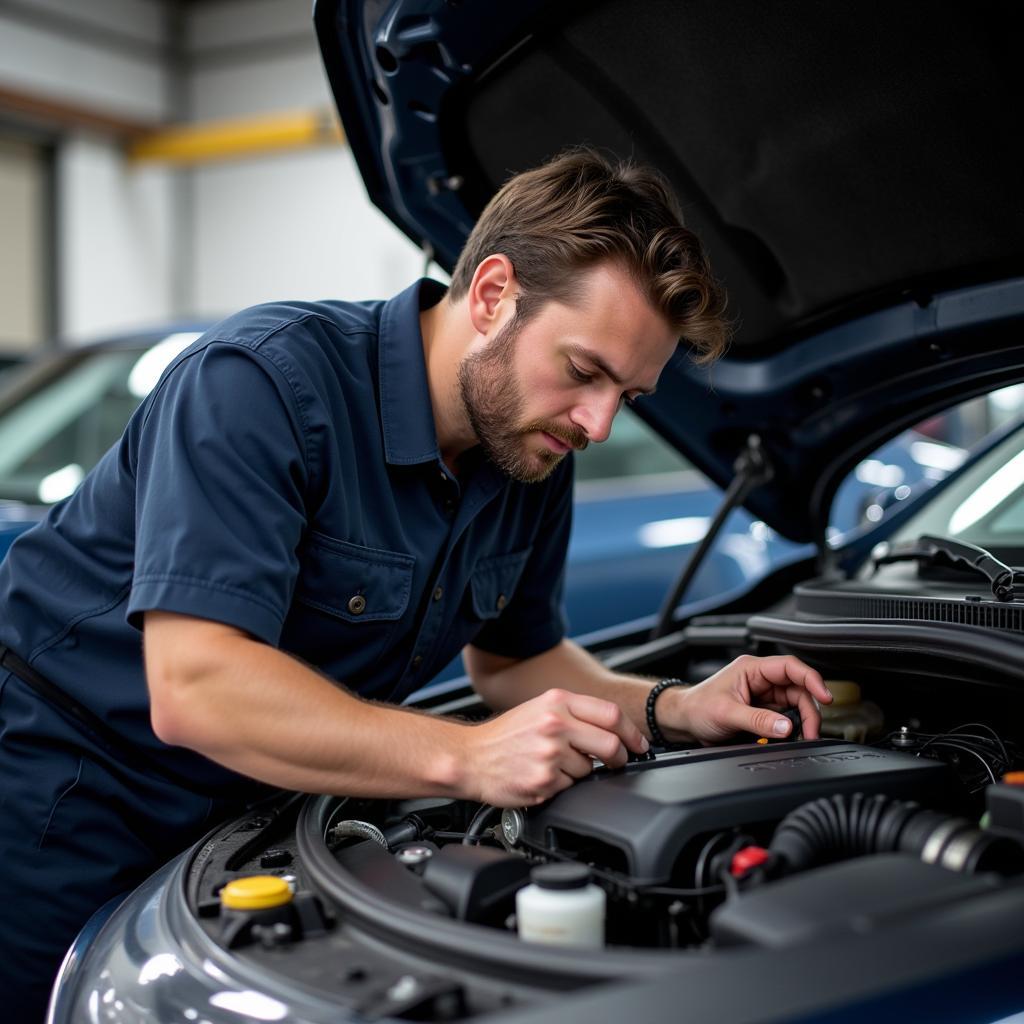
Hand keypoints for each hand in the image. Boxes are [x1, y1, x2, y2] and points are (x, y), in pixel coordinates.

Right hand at [463, 688, 649, 805]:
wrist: (470, 757)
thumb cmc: (505, 735)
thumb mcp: (540, 708)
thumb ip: (575, 713)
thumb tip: (615, 729)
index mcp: (557, 702)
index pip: (611, 714)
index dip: (632, 732)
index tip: (639, 744)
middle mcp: (555, 725)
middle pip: (611, 744)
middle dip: (619, 757)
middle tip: (615, 761)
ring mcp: (550, 754)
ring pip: (590, 770)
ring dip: (580, 772)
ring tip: (554, 764)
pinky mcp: (544, 781)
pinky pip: (571, 787)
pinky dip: (562, 785)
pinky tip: (543, 776)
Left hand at [661, 655, 831, 743]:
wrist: (683, 721)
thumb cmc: (697, 707)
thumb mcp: (726, 714)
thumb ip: (757, 720)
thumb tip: (786, 726)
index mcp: (751, 669)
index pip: (790, 667)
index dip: (811, 679)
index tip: (825, 696)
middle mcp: (760, 679)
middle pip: (798, 689)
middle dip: (809, 709)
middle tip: (811, 732)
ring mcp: (763, 695)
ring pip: (795, 704)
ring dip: (802, 720)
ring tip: (802, 737)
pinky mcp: (763, 711)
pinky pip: (786, 717)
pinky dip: (792, 728)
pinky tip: (790, 738)